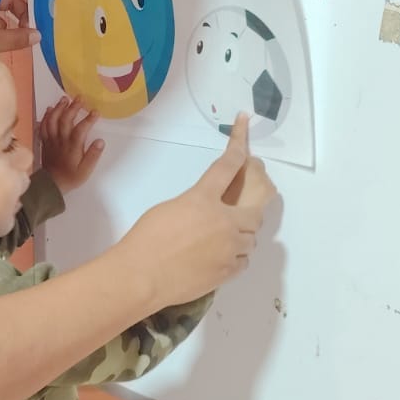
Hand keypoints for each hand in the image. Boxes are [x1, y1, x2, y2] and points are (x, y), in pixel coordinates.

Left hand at [39, 96, 103, 192]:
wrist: (51, 184)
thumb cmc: (71, 177)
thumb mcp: (86, 170)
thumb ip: (93, 155)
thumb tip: (100, 141)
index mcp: (72, 147)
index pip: (81, 129)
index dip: (88, 119)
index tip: (95, 112)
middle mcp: (61, 140)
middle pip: (65, 120)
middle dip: (73, 108)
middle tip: (80, 98)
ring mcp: (51, 140)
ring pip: (53, 120)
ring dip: (59, 108)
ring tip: (64, 99)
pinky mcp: (45, 141)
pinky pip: (43, 126)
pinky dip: (46, 116)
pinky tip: (50, 109)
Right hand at [117, 115, 271, 306]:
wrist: (141, 276)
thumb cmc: (145, 239)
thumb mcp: (170, 207)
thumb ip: (196, 202)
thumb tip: (208, 209)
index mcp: (203, 199)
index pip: (228, 164)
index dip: (239, 141)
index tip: (244, 122)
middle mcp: (224, 221)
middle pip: (257, 203)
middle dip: (255, 194)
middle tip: (246, 194)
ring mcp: (230, 248)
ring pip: (252, 235)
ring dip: (243, 230)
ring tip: (225, 232)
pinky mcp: (229, 271)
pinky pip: (244, 258)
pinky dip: (236, 253)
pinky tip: (221, 254)